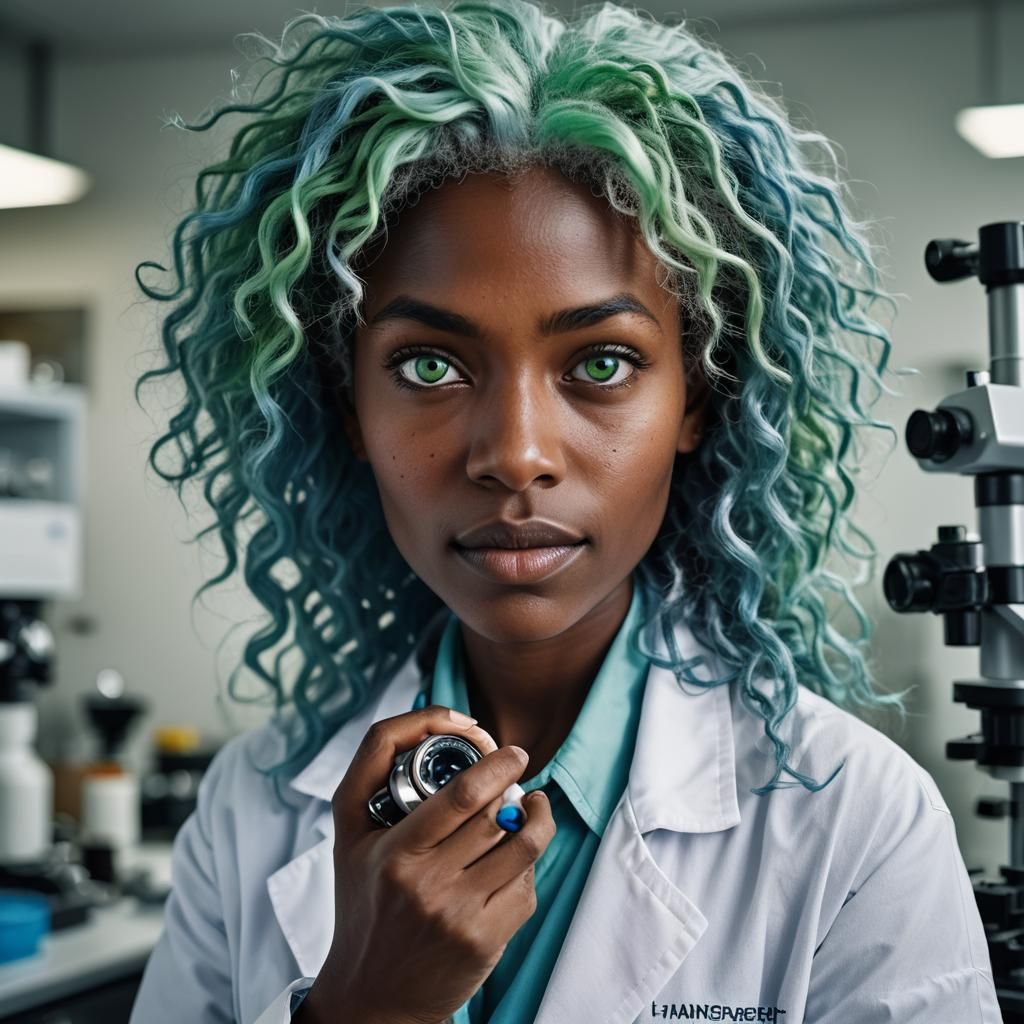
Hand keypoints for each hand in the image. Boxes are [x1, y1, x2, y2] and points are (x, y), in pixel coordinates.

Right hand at [296, 704, 555, 1023]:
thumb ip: (370, 769)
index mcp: (394, 854)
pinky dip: (527, 862)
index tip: (512, 751)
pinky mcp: (486, 942)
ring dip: (537, 817)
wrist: (371, 995)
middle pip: (495, 816)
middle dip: (515, 784)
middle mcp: (428, 885)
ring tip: (533, 805)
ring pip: (523, 846)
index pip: (461, 796)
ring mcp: (460, 916)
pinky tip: (515, 855)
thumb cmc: (363, 902)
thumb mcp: (348, 835)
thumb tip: (430, 723)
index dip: (497, 765)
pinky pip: (526, 885)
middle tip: (518, 771)